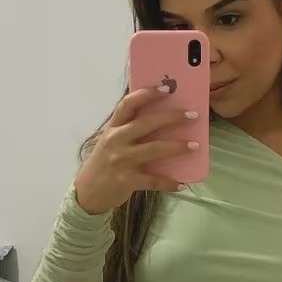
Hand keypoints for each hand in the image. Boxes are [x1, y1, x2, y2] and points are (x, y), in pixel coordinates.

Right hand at [74, 86, 198, 214]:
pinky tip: (181, 183)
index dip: (147, 94)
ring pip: (154, 149)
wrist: (87, 193)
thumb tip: (162, 121)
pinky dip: (168, 182)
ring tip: (194, 146)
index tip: (167, 89)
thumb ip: (128, 131)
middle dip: (172, 117)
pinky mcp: (127, 180)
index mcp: (112, 128)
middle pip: (147, 123)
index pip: (128, 104)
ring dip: (177, 147)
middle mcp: (116, 141)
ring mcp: (121, 160)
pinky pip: (153, 180)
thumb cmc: (104, 164)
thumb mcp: (110, 142)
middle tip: (192, 115)